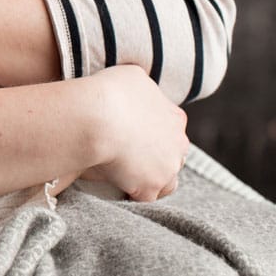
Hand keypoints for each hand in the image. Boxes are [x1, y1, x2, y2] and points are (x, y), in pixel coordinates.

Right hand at [82, 66, 189, 200]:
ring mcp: (168, 166)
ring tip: (124, 176)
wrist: (97, 116)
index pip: (171, 130)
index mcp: (175, 116)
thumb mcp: (133, 76)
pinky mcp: (151, 187)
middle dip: (154, 157)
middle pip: (171, 156)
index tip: (133, 136)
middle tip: (126, 156)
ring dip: (149, 178)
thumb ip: (142, 89)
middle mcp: (178, 142)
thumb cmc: (109, 92)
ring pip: (166, 181)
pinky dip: (134, 194)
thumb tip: (135, 94)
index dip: (152, 134)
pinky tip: (117, 188)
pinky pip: (146, 198)